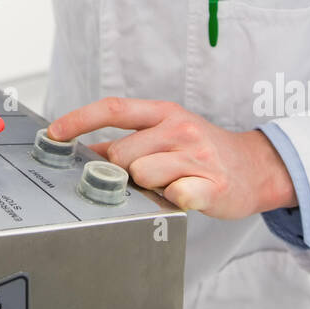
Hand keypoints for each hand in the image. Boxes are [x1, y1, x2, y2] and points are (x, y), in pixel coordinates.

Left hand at [47, 97, 296, 219]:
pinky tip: (186, 195)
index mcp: (163, 113)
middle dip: (124, 170)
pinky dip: (174, 200)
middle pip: (121, 153)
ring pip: (142, 175)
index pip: (113, 109)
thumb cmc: (201, 151)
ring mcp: (197, 155)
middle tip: (147, 174)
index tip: (54, 132)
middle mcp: (179, 128)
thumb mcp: (165, 135)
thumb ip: (128, 140)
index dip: (79, 119)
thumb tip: (83, 150)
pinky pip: (175, 195)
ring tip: (170, 183)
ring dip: (149, 187)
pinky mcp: (212, 184)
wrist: (255, 167)